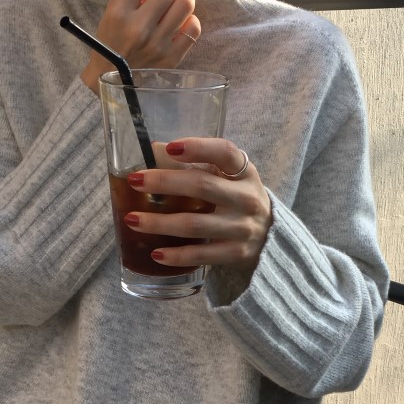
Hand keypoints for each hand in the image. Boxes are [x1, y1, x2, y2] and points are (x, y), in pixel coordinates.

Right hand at [81, 0, 199, 93]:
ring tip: (175, 3)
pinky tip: (180, 23)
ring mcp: (157, 45)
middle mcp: (139, 28)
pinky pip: (194, 28)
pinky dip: (190, 21)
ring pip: (186, 3)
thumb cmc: (113, 40)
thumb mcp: (113, 11)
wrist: (112, 79)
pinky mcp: (170, 59)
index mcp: (119, 11)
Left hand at [123, 139, 272, 271]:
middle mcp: (246, 198)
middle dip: (164, 182)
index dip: (198, 147)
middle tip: (134, 180)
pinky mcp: (235, 254)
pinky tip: (156, 253)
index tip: (170, 147)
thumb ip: (198, 164)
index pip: (225, 152)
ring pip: (195, 224)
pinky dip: (176, 255)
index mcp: (245, 172)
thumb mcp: (229, 178)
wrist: (271, 238)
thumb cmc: (238, 200)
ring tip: (132, 220)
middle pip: (202, 186)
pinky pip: (201, 255)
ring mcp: (242, 228)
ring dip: (160, 222)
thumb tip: (152, 151)